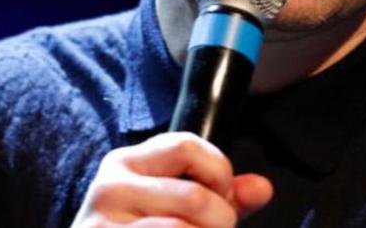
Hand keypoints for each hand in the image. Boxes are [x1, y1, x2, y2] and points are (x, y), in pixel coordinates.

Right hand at [72, 131, 273, 227]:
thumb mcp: (172, 207)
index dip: (219, 173)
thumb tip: (262, 188)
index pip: (188, 145)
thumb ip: (218, 196)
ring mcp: (102, 222)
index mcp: (127, 162)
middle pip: (197, 197)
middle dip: (221, 222)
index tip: (220, 198)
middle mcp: (111, 186)